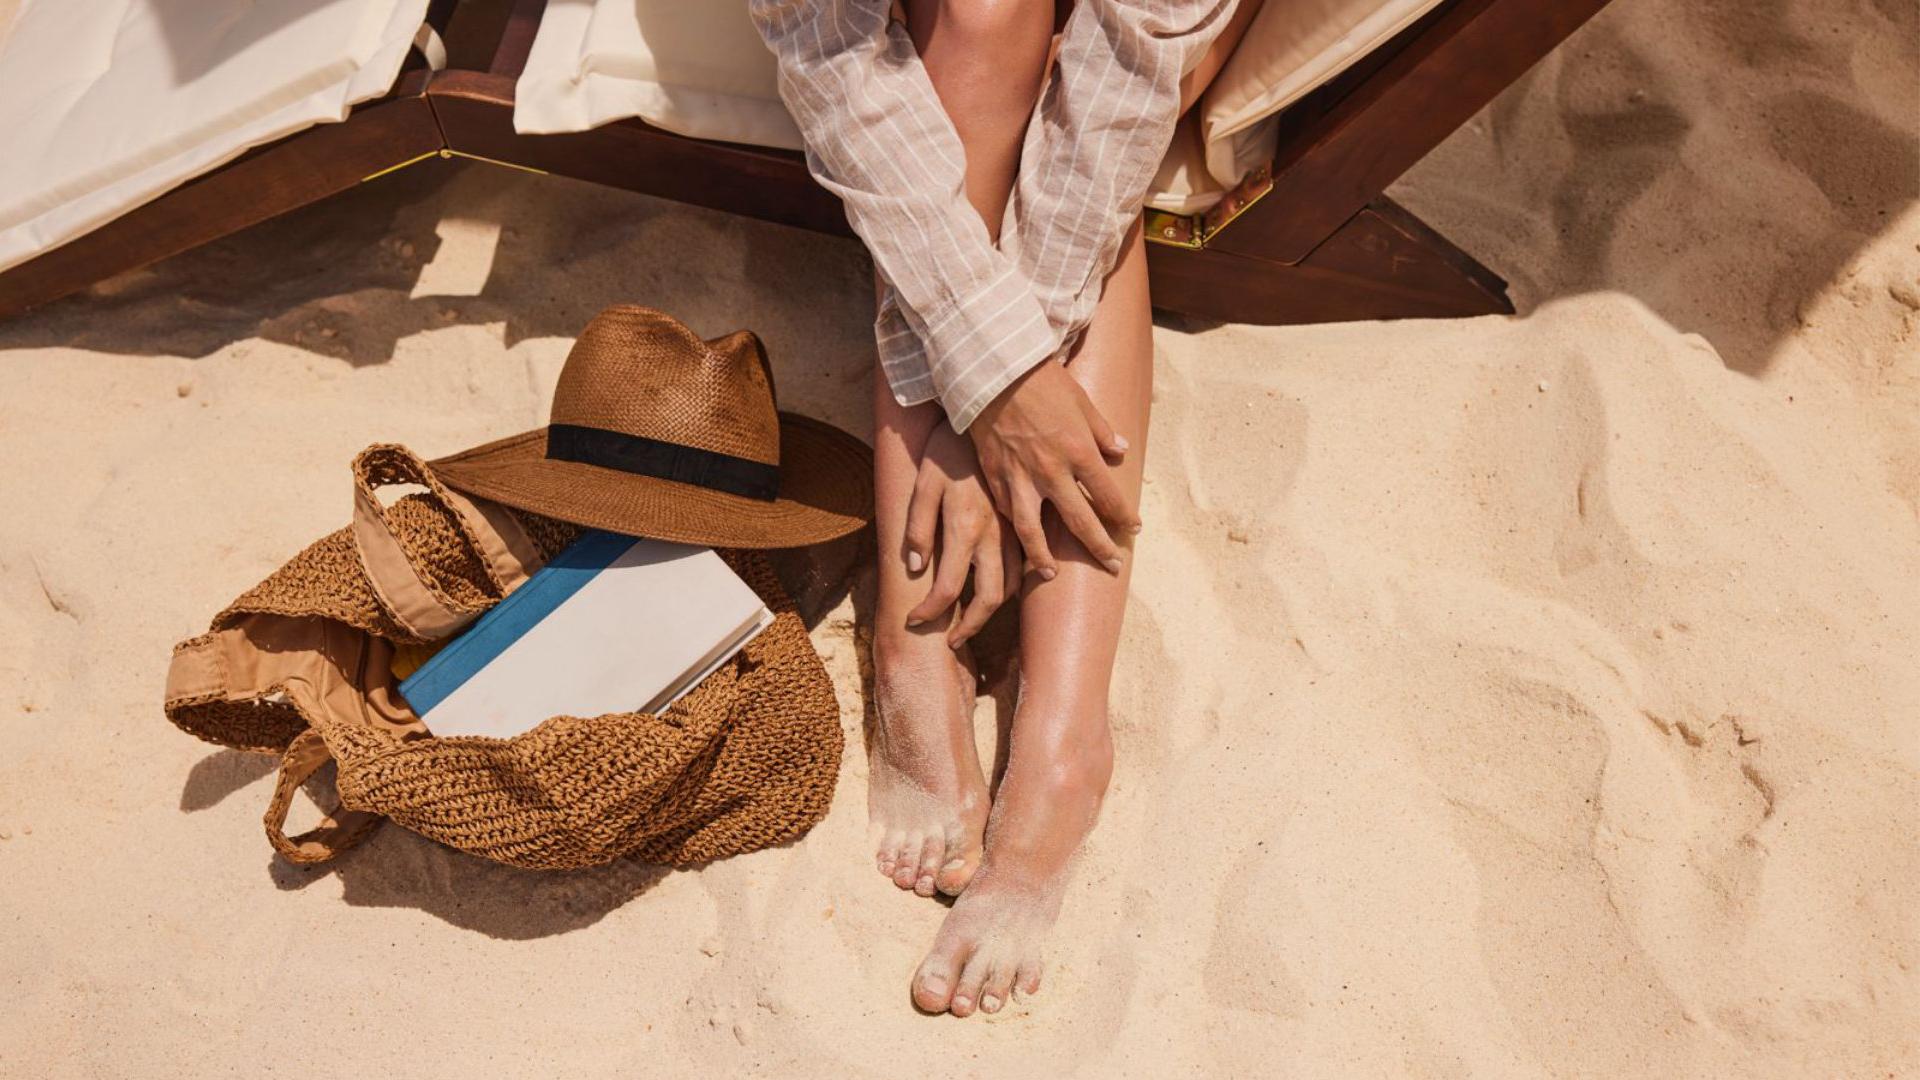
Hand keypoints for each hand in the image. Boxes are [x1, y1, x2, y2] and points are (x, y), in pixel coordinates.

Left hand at [902, 421, 1021, 646]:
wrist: (988, 415)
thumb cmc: (947, 450)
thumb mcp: (922, 484)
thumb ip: (917, 528)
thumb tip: (915, 567)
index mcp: (963, 529)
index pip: (947, 588)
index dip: (930, 612)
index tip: (915, 622)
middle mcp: (992, 536)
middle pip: (988, 599)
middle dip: (969, 626)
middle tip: (953, 640)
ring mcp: (1012, 529)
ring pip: (1012, 584)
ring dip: (994, 608)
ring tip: (974, 619)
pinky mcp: (1023, 519)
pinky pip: (1026, 562)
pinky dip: (1017, 582)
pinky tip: (1003, 586)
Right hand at [967, 361, 1138, 578]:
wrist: (992, 371)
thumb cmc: (1041, 381)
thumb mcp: (1081, 401)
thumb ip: (1101, 431)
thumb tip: (1120, 451)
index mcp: (1078, 452)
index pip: (1107, 496)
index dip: (1123, 516)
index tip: (1133, 528)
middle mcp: (1051, 472)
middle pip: (1080, 522)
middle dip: (1099, 547)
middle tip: (1112, 565)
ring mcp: (1019, 478)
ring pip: (1034, 532)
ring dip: (1045, 557)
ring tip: (1052, 575)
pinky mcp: (994, 477)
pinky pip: (1008, 512)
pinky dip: (1016, 531)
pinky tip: (1022, 542)